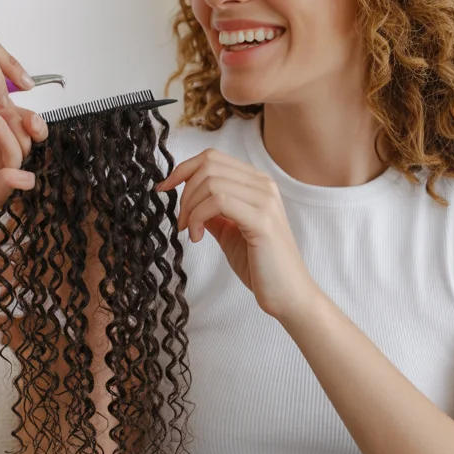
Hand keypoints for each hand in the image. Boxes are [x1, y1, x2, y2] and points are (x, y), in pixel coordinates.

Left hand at [156, 148, 314, 321]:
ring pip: (211, 182)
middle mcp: (263, 185)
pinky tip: (198, 237)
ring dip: (190, 207)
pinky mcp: (262, 220)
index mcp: (256, 184)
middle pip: (208, 165)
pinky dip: (199, 216)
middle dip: (184, 191)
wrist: (288, 295)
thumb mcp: (229, 232)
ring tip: (191, 232)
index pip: (212, 158)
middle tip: (182, 221)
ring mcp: (265, 200)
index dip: (182, 169)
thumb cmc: (261, 266)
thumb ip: (213, 212)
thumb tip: (188, 200)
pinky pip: (218, 200)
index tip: (164, 189)